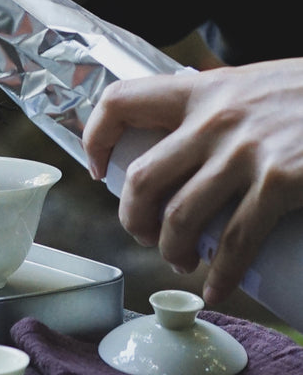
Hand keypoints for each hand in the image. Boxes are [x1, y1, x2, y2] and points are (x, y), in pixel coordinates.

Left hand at [83, 59, 302, 303]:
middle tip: (143, 235)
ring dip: (172, 250)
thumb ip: (220, 106)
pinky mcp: (279, 182)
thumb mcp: (254, 85)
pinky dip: (221, 275)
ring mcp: (245, 152)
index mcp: (202, 90)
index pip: (122, 101)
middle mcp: (214, 119)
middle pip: (142, 178)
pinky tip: (217, 289)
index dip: (96, 136)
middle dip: (133, 218)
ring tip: (182, 261)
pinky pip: (235, 242)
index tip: (97, 168)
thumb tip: (186, 137)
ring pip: (180, 216)